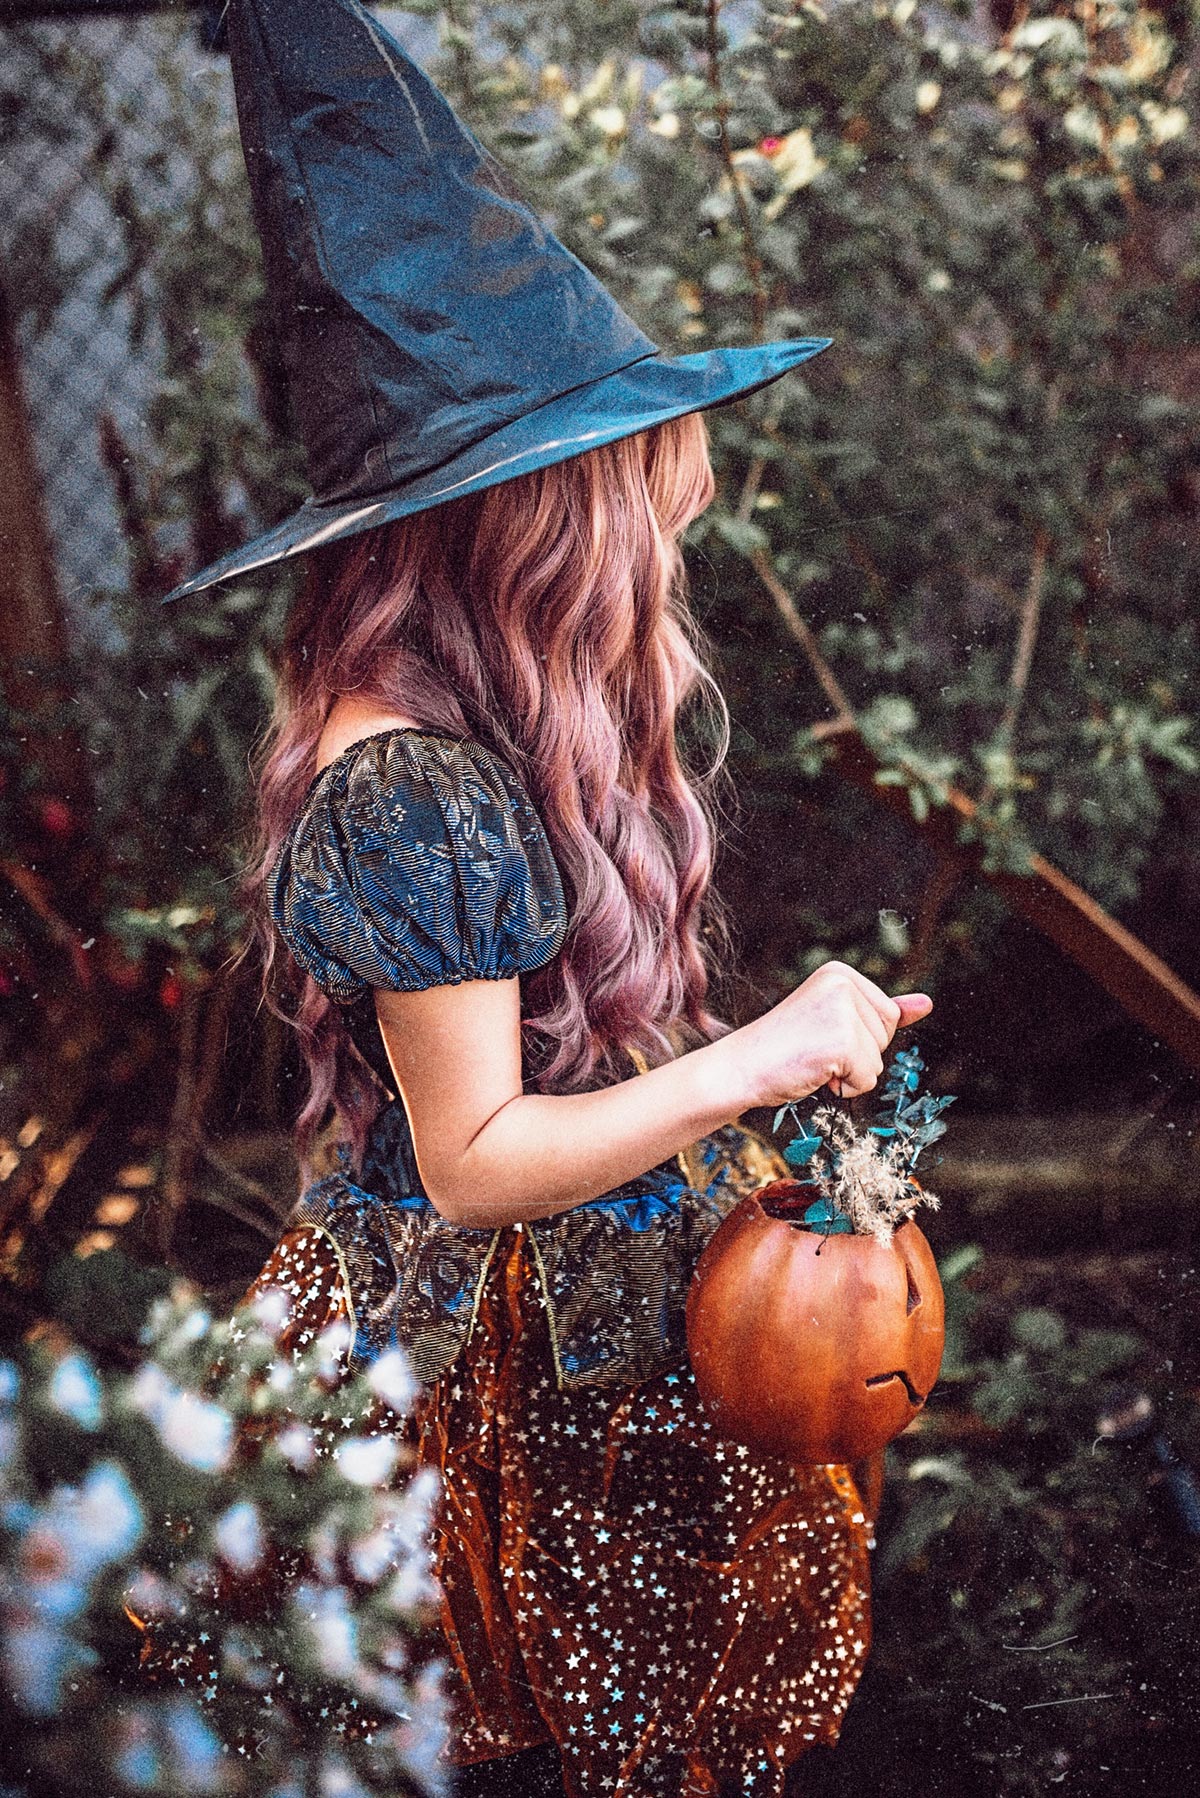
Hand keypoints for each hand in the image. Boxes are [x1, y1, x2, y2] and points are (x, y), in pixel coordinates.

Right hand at [728, 960, 932, 1111]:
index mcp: (840, 973)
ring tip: (812, 1060)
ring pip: (879, 1059)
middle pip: (887, 1034)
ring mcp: (842, 1011)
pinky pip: (868, 1078)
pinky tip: (814, 1073)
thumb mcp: (834, 1022)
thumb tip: (927, 1004)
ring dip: (850, 1073)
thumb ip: (880, 1012)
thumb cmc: (784, 1049)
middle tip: (814, 1049)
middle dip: (858, 1054)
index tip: (820, 1035)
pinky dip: (845, 1087)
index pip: (887, 1014)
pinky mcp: (841, 1041)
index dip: (860, 1037)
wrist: (742, 1068)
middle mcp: (843, 984)